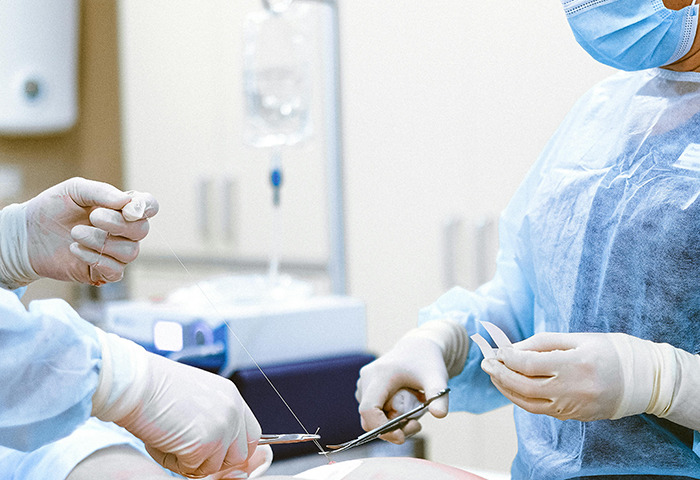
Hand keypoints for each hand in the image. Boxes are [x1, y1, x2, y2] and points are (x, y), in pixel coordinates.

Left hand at [25, 177, 157, 285]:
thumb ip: (101, 191)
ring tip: (75, 234)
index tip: (128, 209)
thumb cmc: (51, 209)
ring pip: (130, 252)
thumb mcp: (73, 190)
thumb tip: (126, 201)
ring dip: (102, 241)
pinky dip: (95, 258)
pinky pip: (115, 270)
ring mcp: (115, 252)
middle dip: (118, 224)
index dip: (145, 208)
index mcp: (120, 208)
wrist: (26, 235)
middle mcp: (123, 230)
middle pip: (142, 230)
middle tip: (92, 216)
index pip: (149, 206)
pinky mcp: (103, 271)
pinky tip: (75, 249)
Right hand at [92, 332, 261, 477]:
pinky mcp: (205, 443)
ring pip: (214, 466)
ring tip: (170, 438)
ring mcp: (222, 427)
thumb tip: (216, 448)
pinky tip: (162, 440)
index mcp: (232, 396)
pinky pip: (192, 469)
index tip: (214, 451)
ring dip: (191, 461)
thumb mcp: (197, 399)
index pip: (251, 435)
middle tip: (188, 448)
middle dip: (214, 459)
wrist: (136, 382)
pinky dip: (174, 462)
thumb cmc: (155, 389)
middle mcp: (233, 410)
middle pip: (239, 455)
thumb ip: (214, 418)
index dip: (232, 448)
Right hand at [355, 335, 449, 443]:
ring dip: (390, 424)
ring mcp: (364, 384)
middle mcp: (366, 379)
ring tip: (414, 414)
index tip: (401, 437)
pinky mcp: (366, 389)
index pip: (368, 409)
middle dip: (391, 429)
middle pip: (369, 417)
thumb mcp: (437, 378)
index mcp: (379, 374)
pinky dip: (387, 417)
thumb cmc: (427, 361)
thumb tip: (439, 415)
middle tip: (416, 425)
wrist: (419, 347)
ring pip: (370, 417)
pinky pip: (372, 412)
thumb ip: (439, 397)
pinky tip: (406, 409)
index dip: (381, 428)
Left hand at [480, 332, 623, 420]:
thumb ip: (543, 343)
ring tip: (494, 374)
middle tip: (486, 363)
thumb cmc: (609, 351)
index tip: (496, 350)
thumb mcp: (577, 339)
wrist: (642, 379)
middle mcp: (572, 389)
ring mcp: (573, 406)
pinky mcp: (574, 416)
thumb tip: (512, 348)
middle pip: (523, 385)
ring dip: (506, 389)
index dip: (508, 357)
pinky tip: (512, 387)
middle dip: (500, 374)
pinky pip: (540, 410)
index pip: (529, 363)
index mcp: (574, 364)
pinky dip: (521, 399)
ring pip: (528, 402)